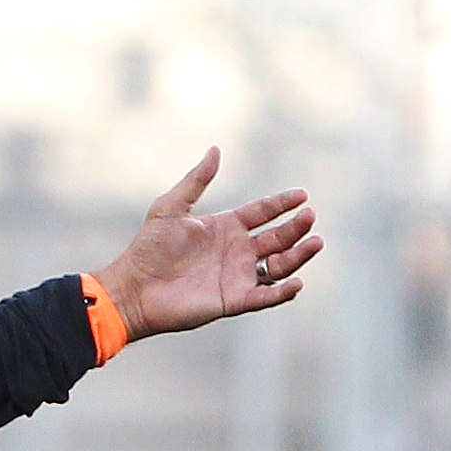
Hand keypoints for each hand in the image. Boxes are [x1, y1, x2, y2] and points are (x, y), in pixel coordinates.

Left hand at [91, 146, 321, 339]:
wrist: (134, 287)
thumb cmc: (149, 247)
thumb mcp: (171, 207)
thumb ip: (196, 180)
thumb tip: (215, 149)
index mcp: (225, 227)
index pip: (262, 212)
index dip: (282, 203)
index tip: (302, 194)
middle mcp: (236, 251)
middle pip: (277, 237)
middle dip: (296, 227)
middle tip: (310, 216)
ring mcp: (237, 276)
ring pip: (279, 266)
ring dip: (299, 255)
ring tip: (315, 241)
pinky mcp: (234, 301)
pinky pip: (266, 296)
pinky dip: (283, 291)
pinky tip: (296, 281)